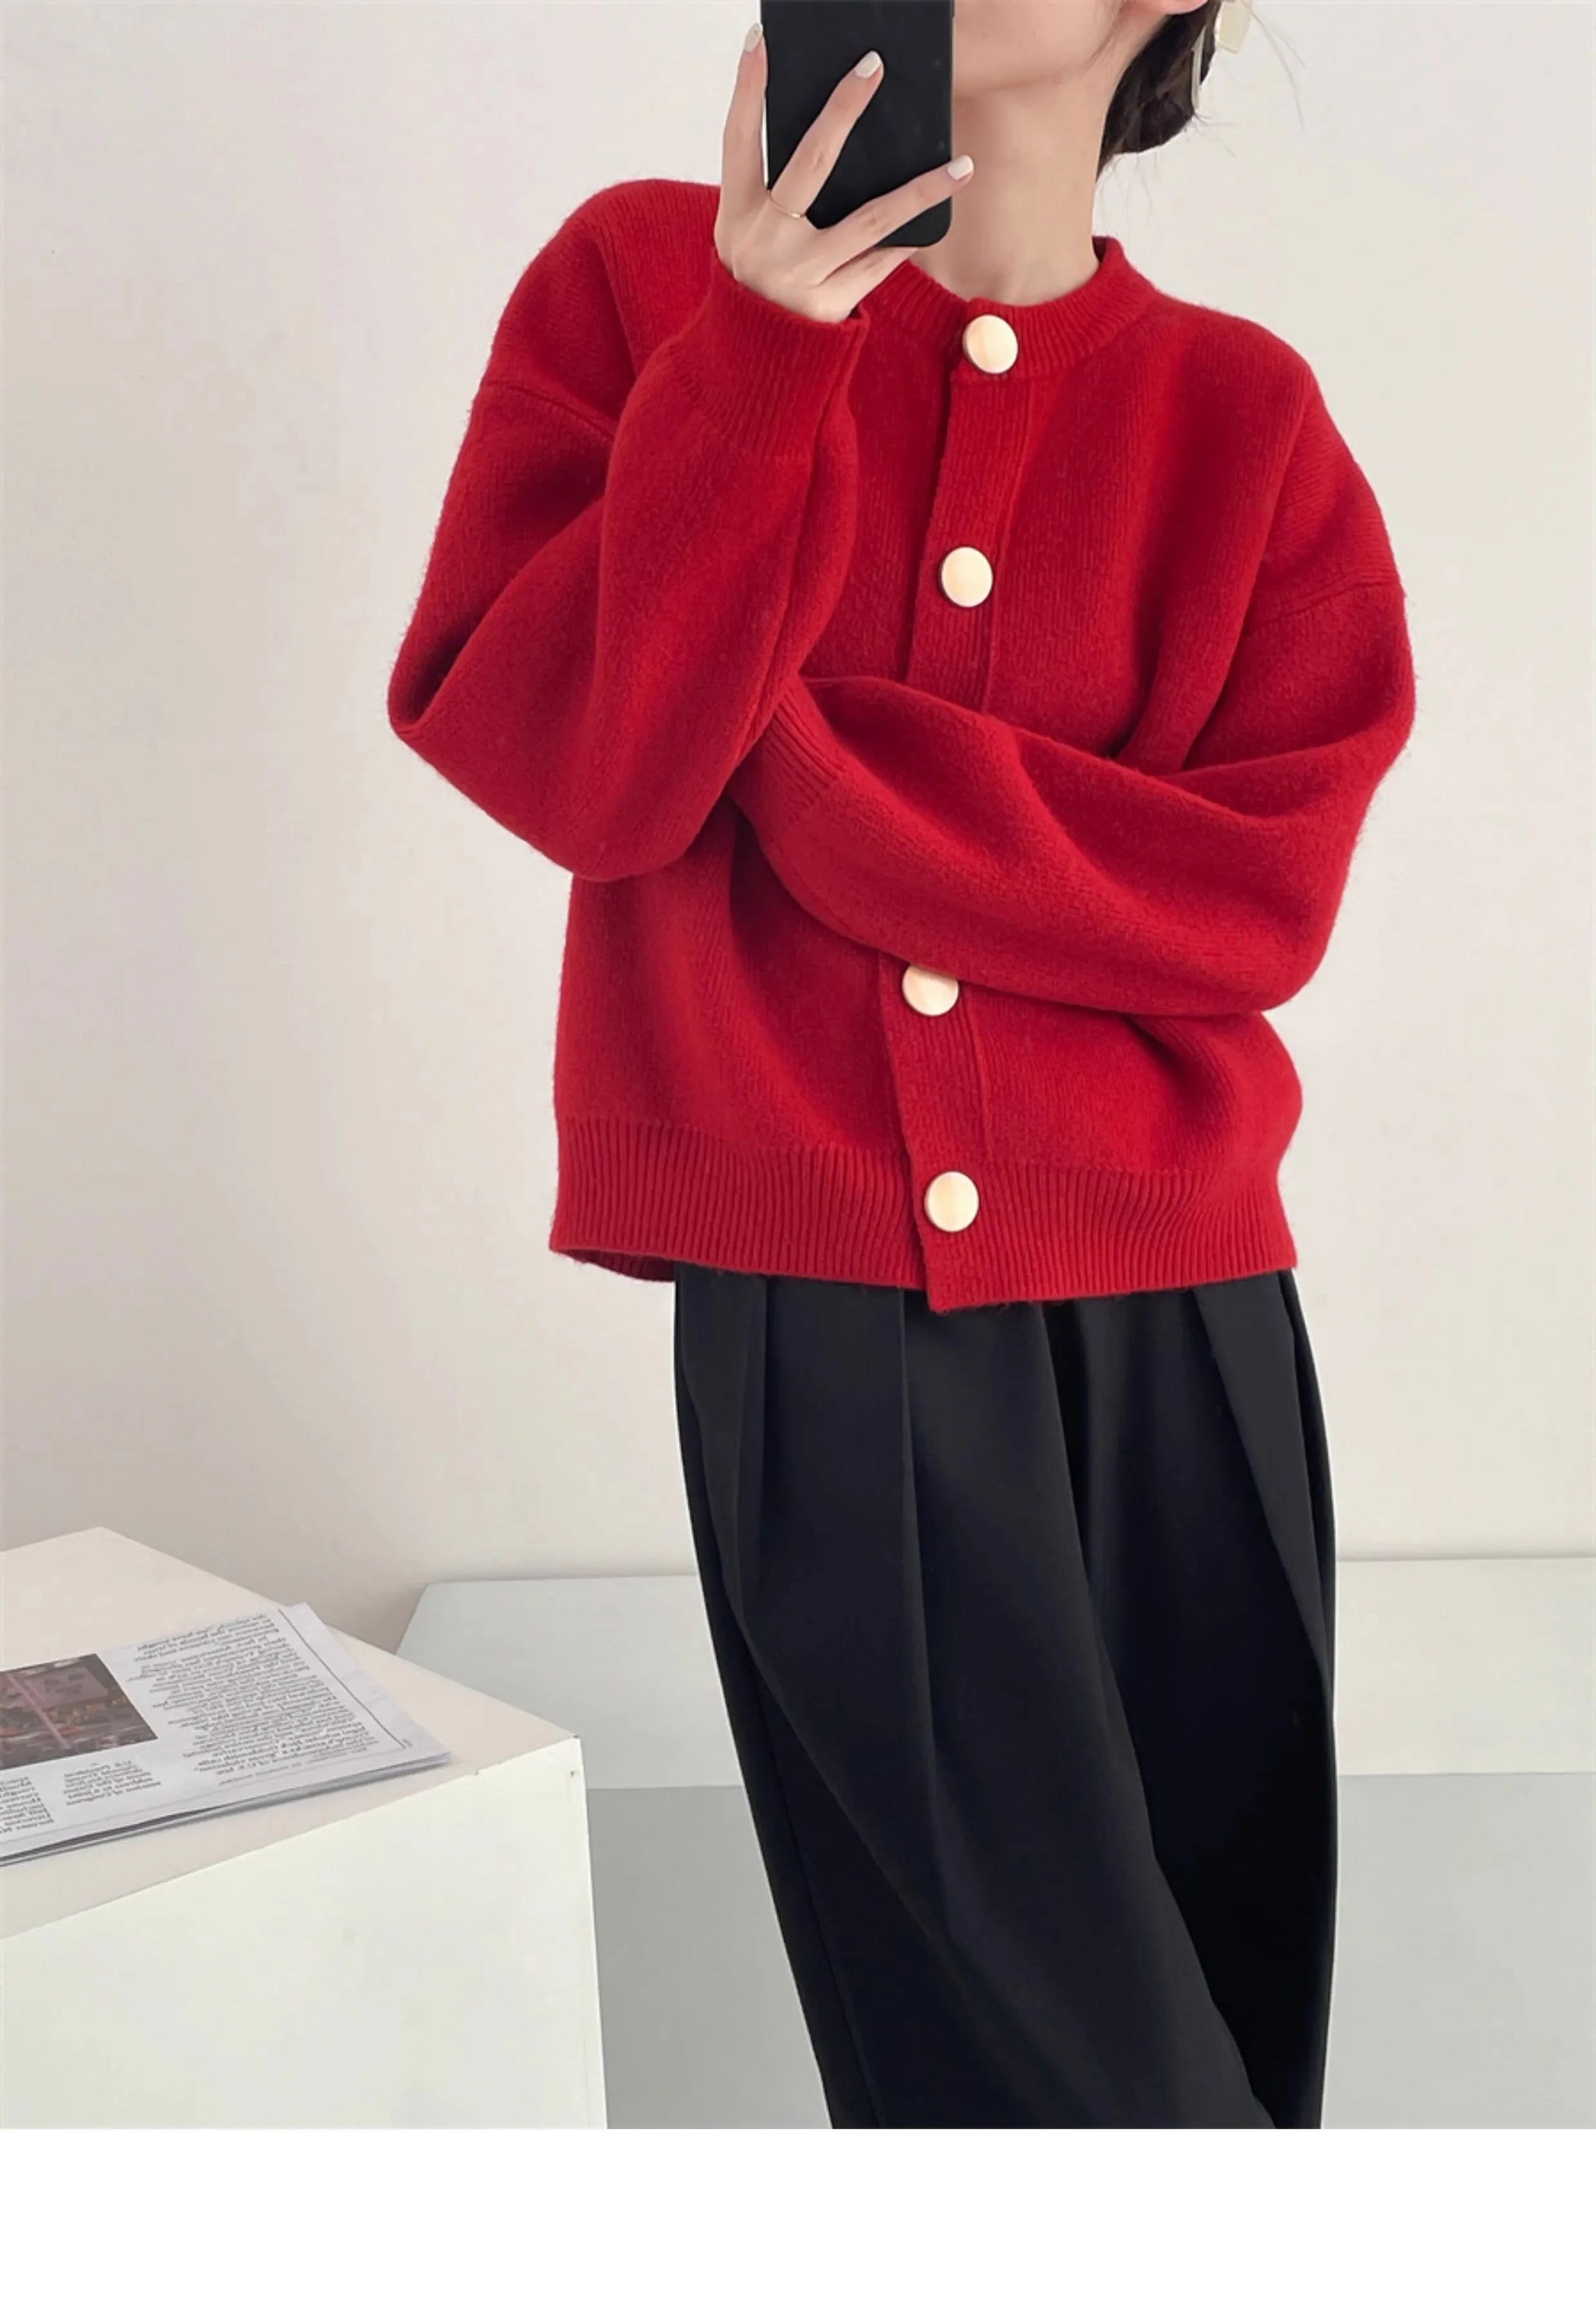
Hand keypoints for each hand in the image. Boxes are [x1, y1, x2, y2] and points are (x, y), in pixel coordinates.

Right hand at [716, 24, 973, 323]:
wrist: (754, 364)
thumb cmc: (758, 281)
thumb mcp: (748, 236)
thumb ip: (776, 194)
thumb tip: (836, 137)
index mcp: (736, 215)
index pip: (739, 141)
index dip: (748, 91)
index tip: (761, 41)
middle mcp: (765, 241)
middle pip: (810, 162)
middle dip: (842, 110)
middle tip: (874, 67)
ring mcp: (798, 275)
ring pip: (870, 220)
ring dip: (920, 190)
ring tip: (961, 166)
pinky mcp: (827, 306)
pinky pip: (877, 263)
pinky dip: (904, 242)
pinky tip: (933, 221)